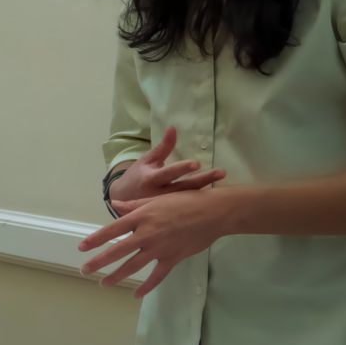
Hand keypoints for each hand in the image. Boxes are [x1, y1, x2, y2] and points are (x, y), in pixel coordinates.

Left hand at [78, 189, 233, 298]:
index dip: (95, 240)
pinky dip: (146, 287)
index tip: (82, 248)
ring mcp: (159, 249)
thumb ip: (133, 206)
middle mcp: (146, 234)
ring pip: (133, 266)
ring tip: (104, 283)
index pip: (112, 230)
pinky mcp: (172, 259)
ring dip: (117, 276)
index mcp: (141, 217)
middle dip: (99, 262)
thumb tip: (114, 205)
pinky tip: (135, 294)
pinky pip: (157, 276)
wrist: (213, 212)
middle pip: (117, 251)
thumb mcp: (156, 200)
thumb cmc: (185, 201)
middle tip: (84, 270)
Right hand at [108, 126, 224, 206]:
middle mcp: (158, 195)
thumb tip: (173, 128)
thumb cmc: (136, 177)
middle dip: (203, 180)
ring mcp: (164, 208)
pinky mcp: (170, 216)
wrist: (123, 202)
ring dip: (206, 192)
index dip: (181, 168)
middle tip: (221, 173)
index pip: (168, 173)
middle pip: (184, 187)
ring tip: (223, 184)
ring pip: (188, 200)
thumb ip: (163, 147)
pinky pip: (187, 210)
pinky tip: (215, 200)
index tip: (196, 164)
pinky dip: (200, 204)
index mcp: (150, 179)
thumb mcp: (146, 160)